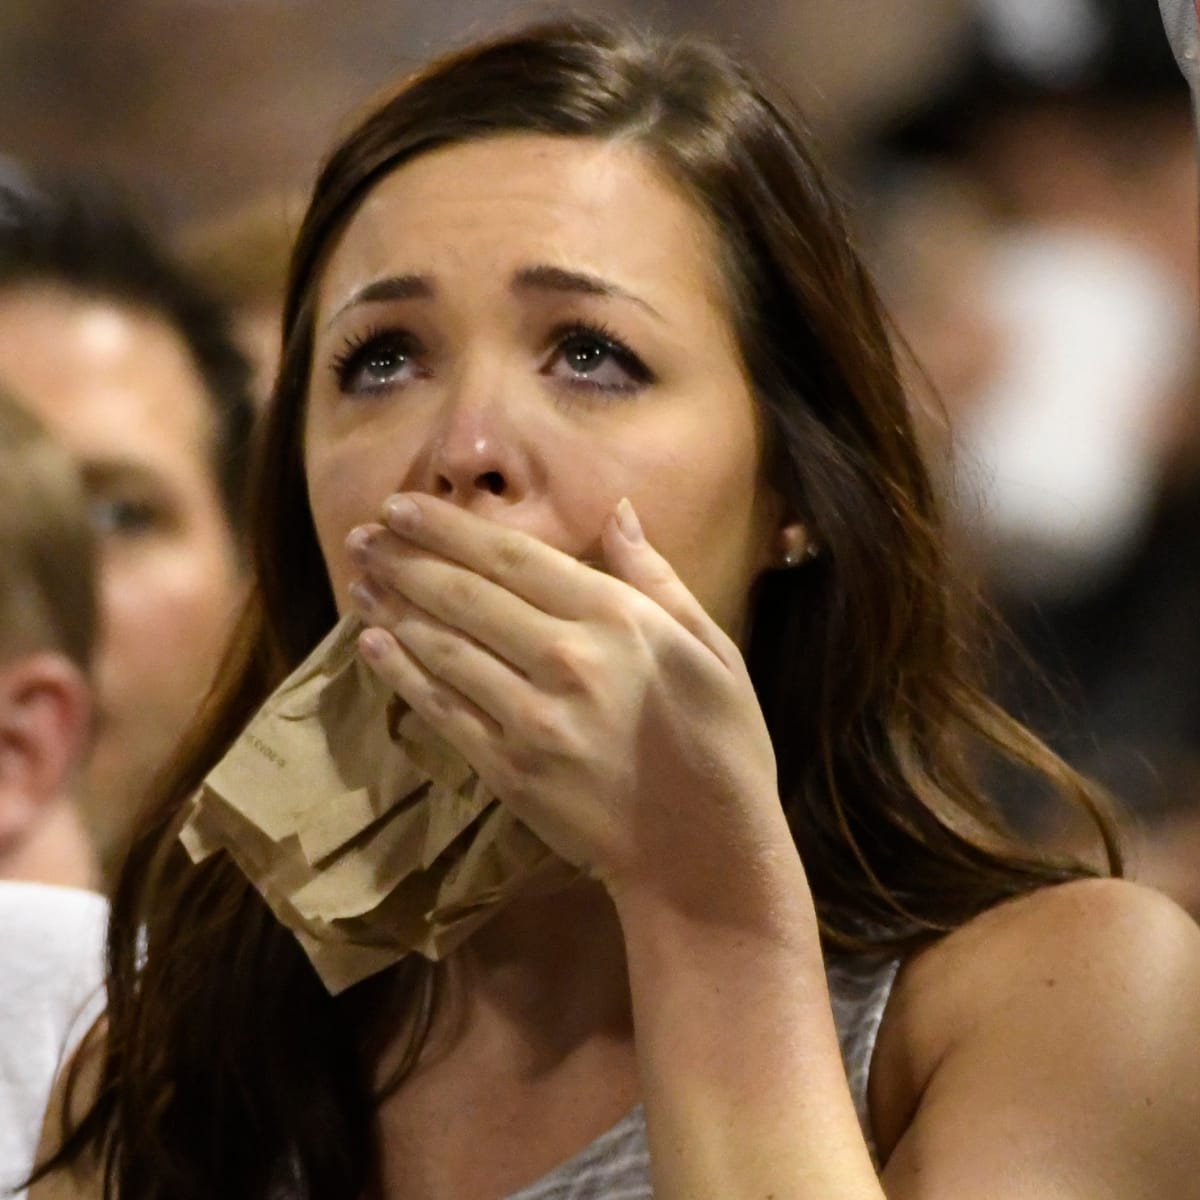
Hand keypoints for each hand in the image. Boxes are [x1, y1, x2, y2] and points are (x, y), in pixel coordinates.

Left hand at [346, 493, 795, 918]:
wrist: (703, 853)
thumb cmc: (721, 744)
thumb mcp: (712, 648)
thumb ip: (655, 577)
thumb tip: (617, 511)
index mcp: (617, 620)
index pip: (513, 557)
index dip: (448, 528)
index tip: (402, 504)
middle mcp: (566, 659)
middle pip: (465, 595)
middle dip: (406, 559)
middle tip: (362, 534)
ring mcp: (531, 718)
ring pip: (444, 648)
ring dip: (393, 608)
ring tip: (358, 579)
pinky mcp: (508, 770)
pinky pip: (442, 711)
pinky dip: (403, 674)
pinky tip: (373, 644)